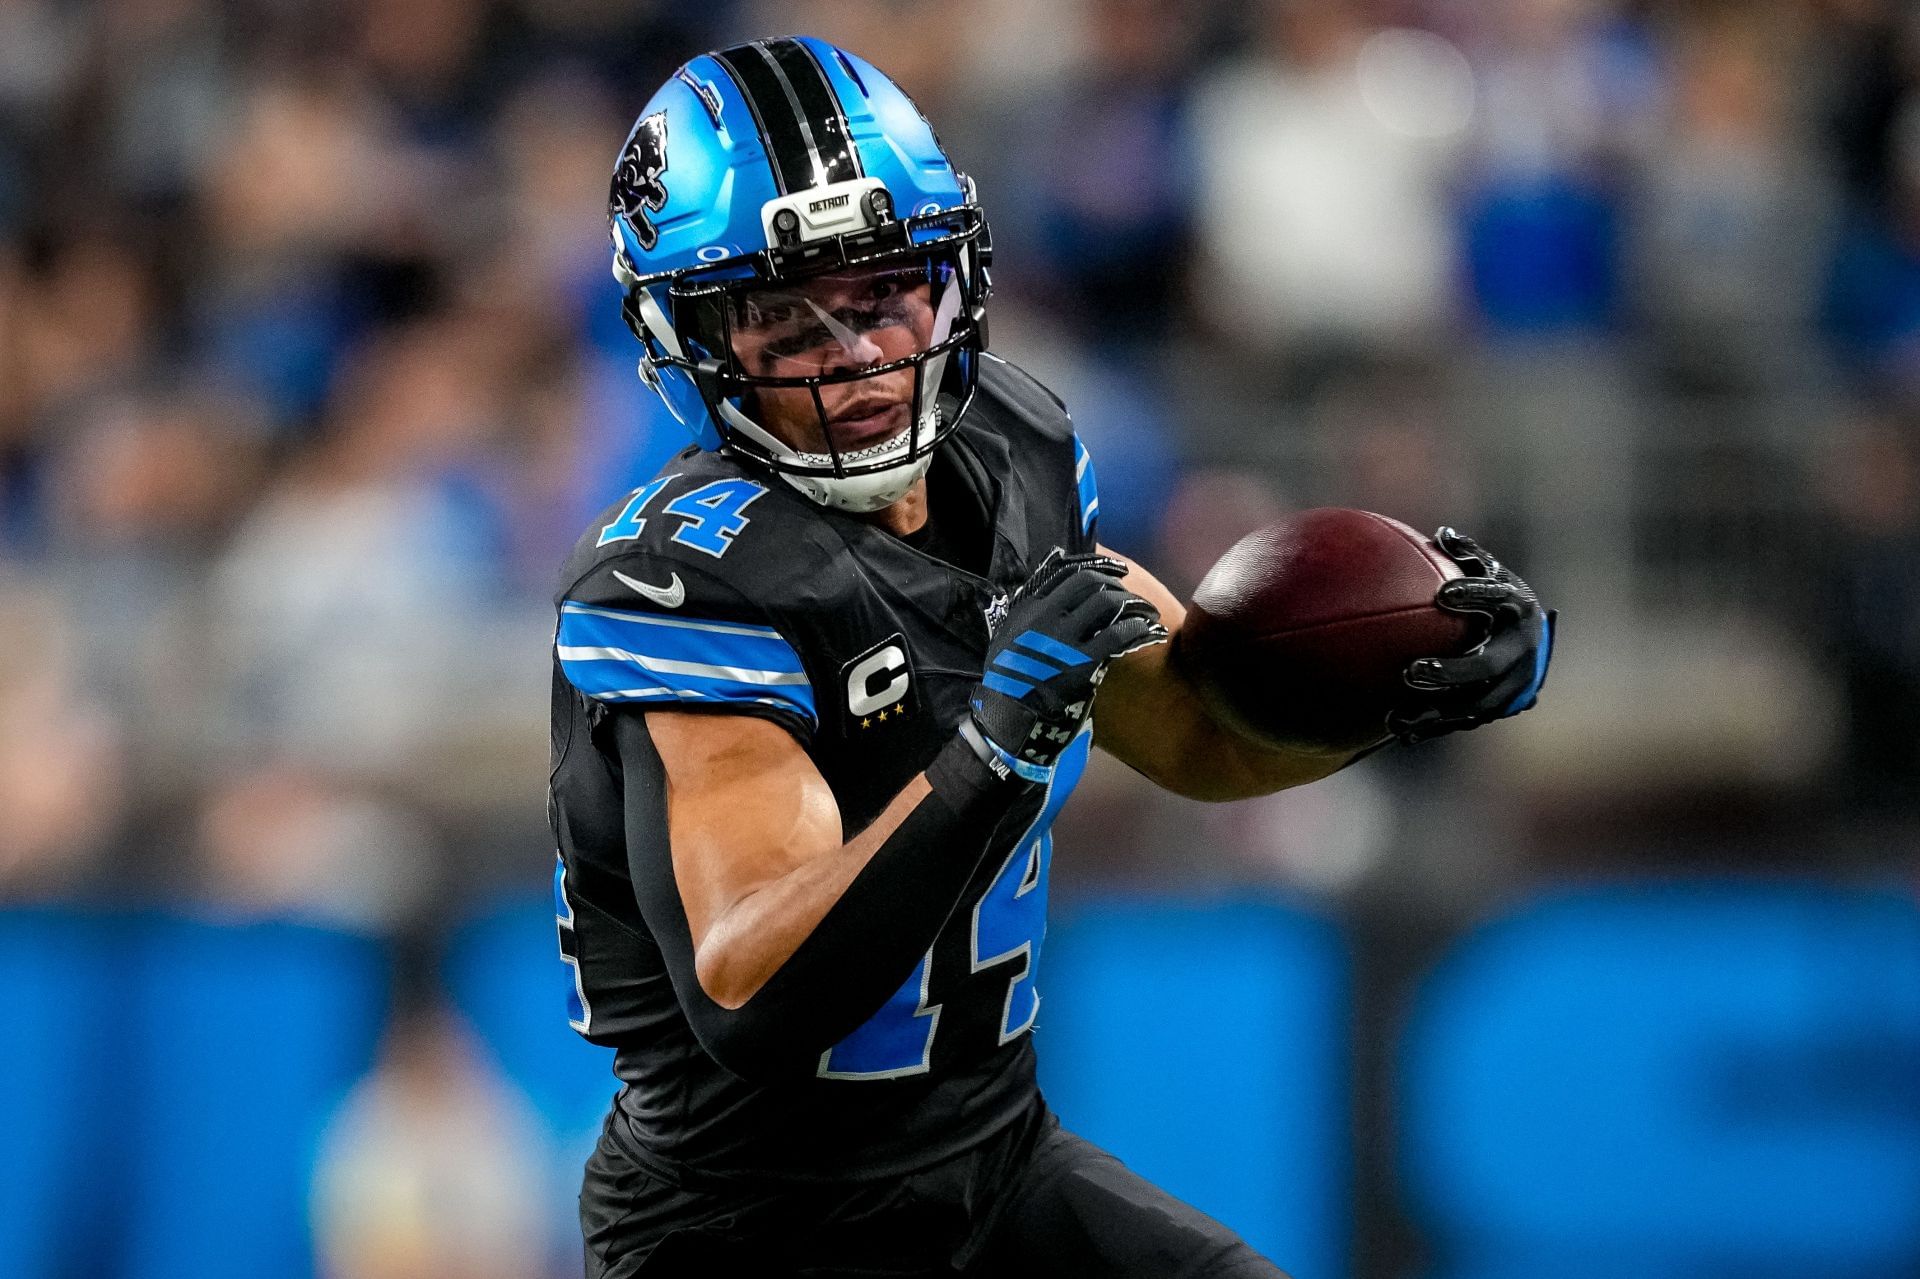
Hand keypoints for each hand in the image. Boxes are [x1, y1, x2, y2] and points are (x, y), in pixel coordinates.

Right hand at [963, 549, 1167, 782]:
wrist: (1010, 722)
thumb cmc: (1008, 686)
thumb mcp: (1007, 640)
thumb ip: (1027, 617)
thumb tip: (1048, 599)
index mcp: (1025, 609)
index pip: (1063, 571)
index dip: (1094, 565)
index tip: (1112, 570)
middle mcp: (1044, 616)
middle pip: (1088, 582)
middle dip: (1115, 581)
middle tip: (1131, 589)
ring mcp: (1064, 638)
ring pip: (1108, 602)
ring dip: (1134, 603)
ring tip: (1148, 612)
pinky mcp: (1083, 662)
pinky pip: (1119, 634)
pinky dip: (1138, 628)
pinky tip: (1148, 632)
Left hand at [1388, 528, 1555, 745]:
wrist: (1533, 644)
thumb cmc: (1499, 600)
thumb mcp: (1490, 575)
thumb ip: (1468, 557)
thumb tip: (1441, 535)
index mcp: (1517, 607)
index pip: (1497, 598)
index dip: (1474, 595)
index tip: (1443, 594)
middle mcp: (1521, 649)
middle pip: (1486, 666)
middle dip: (1450, 672)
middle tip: (1410, 671)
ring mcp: (1514, 684)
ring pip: (1474, 704)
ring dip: (1435, 712)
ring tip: (1395, 716)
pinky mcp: (1500, 707)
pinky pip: (1464, 721)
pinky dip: (1434, 728)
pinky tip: (1400, 732)